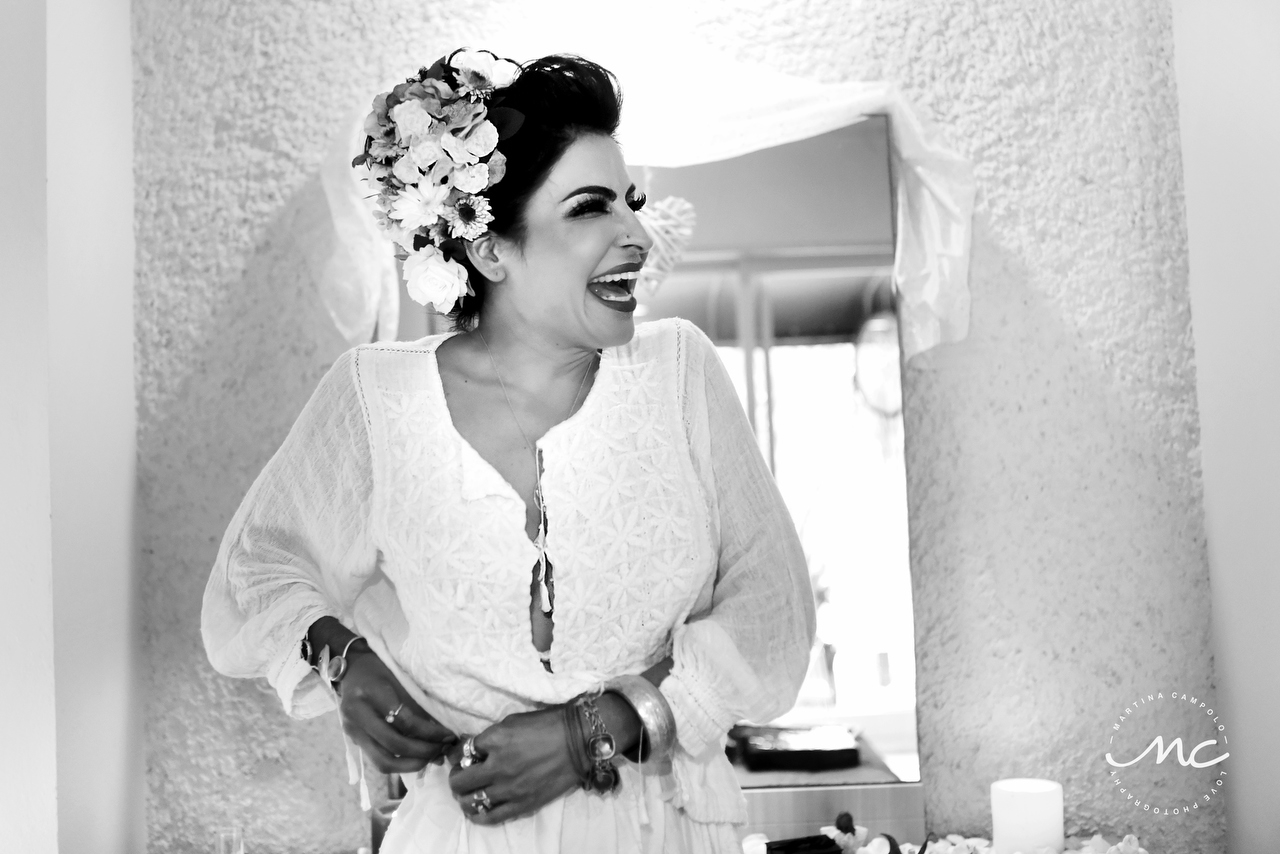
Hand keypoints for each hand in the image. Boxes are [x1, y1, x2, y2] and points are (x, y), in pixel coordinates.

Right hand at [337, 648, 457, 773]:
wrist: (351, 669)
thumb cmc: (382, 669)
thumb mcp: (401, 679)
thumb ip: (418, 706)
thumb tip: (443, 734)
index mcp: (371, 693)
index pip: (404, 721)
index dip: (430, 732)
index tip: (449, 735)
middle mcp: (357, 715)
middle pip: (394, 744)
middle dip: (423, 752)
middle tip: (443, 749)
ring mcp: (353, 730)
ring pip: (383, 761)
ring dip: (412, 765)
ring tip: (432, 758)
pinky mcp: (353, 740)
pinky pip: (378, 760)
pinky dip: (400, 764)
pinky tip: (417, 759)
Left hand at [446, 706, 581, 824]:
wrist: (577, 742)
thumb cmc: (546, 725)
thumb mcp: (512, 722)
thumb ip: (491, 737)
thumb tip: (473, 749)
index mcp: (495, 740)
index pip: (461, 752)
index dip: (456, 755)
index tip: (459, 756)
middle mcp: (498, 766)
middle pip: (460, 781)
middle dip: (456, 777)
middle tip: (461, 775)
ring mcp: (509, 788)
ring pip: (471, 801)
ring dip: (465, 797)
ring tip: (468, 794)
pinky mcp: (522, 804)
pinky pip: (491, 816)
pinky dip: (479, 815)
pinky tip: (477, 811)